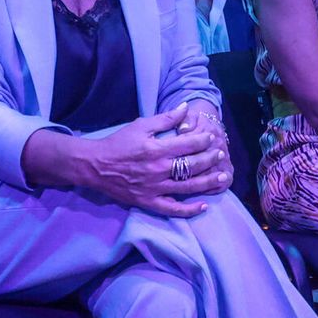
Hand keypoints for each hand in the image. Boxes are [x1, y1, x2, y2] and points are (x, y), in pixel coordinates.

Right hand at [75, 103, 229, 216]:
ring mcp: (154, 189)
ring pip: (188, 187)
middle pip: (192, 166)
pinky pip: (172, 209)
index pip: (188, 145)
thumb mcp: (140, 125)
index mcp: (156, 150)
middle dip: (210, 159)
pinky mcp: (148, 202)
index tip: (211, 138)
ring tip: (222, 177)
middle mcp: (158, 170)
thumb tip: (185, 107)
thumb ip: (165, 118)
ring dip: (208, 182)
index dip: (203, 141)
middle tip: (220, 155)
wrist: (95, 166)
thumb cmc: (118, 143)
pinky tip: (203, 206)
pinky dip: (189, 210)